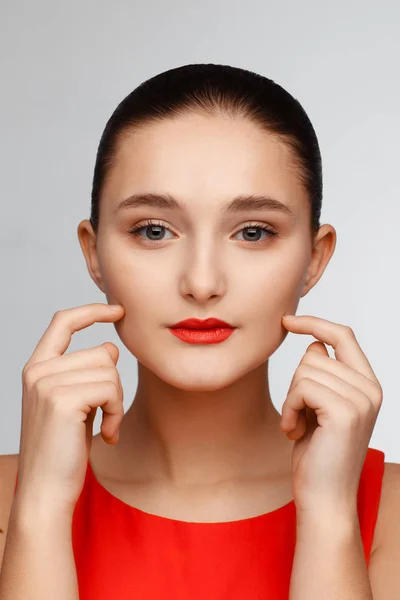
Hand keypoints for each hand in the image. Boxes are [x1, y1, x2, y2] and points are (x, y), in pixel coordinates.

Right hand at [16, 303, 124, 516]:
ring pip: (110, 370)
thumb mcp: (75, 403)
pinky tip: (106, 434)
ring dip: (117, 401)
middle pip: (102, 352)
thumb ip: (87, 372)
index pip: (63, 322)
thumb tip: (110, 346)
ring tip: (105, 426)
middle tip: (107, 415)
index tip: (118, 310)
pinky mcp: (62, 399)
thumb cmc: (63, 450)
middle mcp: (38, 371)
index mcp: (37, 368)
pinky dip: (117, 413)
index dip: (92, 310)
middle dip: (115, 384)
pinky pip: (111, 389)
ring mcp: (47, 383)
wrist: (45, 491)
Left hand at [280, 315, 382, 516]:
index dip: (315, 323)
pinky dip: (289, 409)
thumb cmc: (317, 454)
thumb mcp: (320, 407)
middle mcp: (370, 388)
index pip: (344, 335)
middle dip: (295, 384)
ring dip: (291, 399)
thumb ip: (323, 376)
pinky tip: (295, 432)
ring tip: (299, 426)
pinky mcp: (345, 411)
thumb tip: (314, 344)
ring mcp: (361, 399)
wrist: (323, 497)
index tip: (287, 320)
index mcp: (367, 384)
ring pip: (304, 369)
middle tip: (300, 416)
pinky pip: (301, 387)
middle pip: (313, 354)